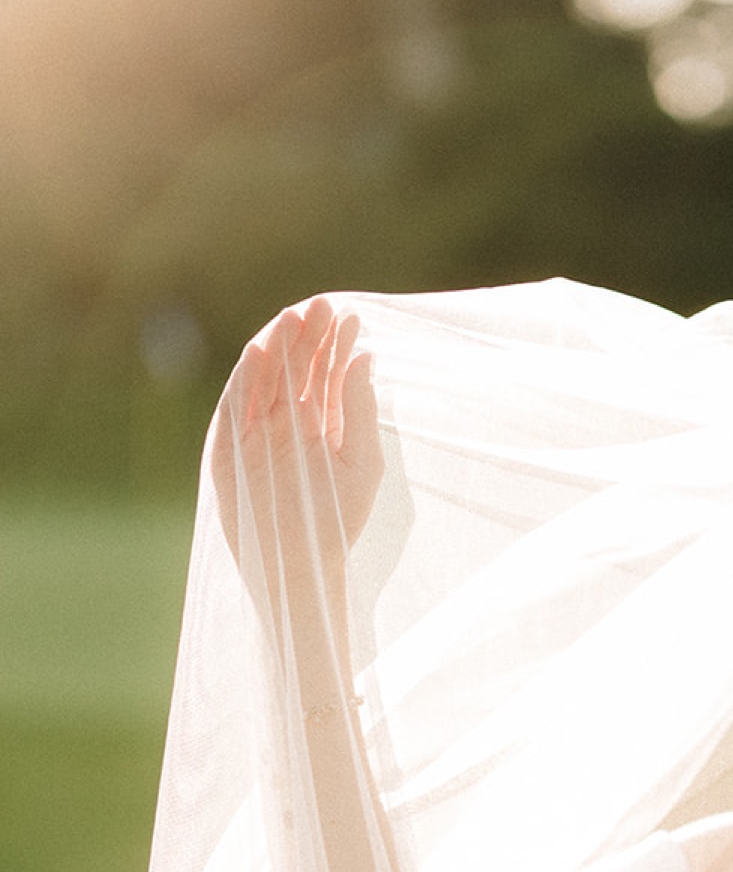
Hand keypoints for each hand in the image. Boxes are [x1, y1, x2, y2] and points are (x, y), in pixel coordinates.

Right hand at [211, 298, 381, 601]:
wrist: (304, 565)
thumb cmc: (339, 520)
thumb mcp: (362, 461)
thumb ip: (360, 410)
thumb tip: (364, 357)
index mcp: (319, 425)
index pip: (326, 375)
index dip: (337, 346)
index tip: (352, 318)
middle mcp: (286, 424)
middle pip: (296, 369)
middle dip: (308, 337)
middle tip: (323, 306)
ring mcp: (256, 433)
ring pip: (265, 380)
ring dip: (277, 348)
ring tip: (294, 318)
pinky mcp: (230, 448)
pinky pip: (236, 406)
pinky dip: (245, 379)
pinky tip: (260, 351)